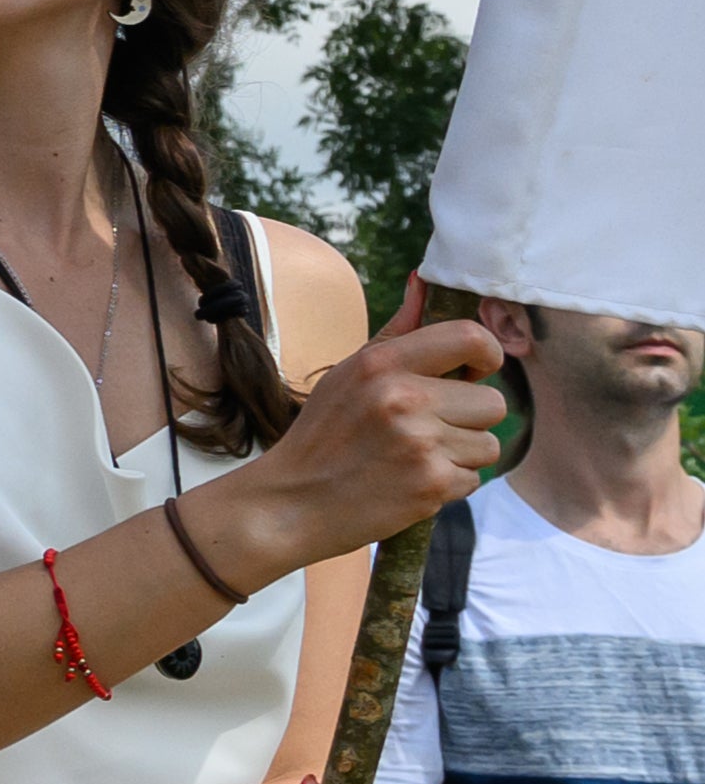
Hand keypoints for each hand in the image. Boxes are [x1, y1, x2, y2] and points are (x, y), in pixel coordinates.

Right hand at [221, 307, 515, 575]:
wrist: (290, 502)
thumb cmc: (323, 436)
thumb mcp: (349, 374)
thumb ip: (397, 333)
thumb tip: (425, 281)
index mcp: (382, 364)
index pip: (471, 337)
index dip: (487, 355)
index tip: (474, 372)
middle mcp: (404, 399)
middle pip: (492, 402)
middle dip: (468, 420)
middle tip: (426, 431)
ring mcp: (420, 444)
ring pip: (488, 444)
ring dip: (460, 455)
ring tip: (415, 458)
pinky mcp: (431, 485)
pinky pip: (475, 479)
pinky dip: (449, 485)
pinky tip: (411, 482)